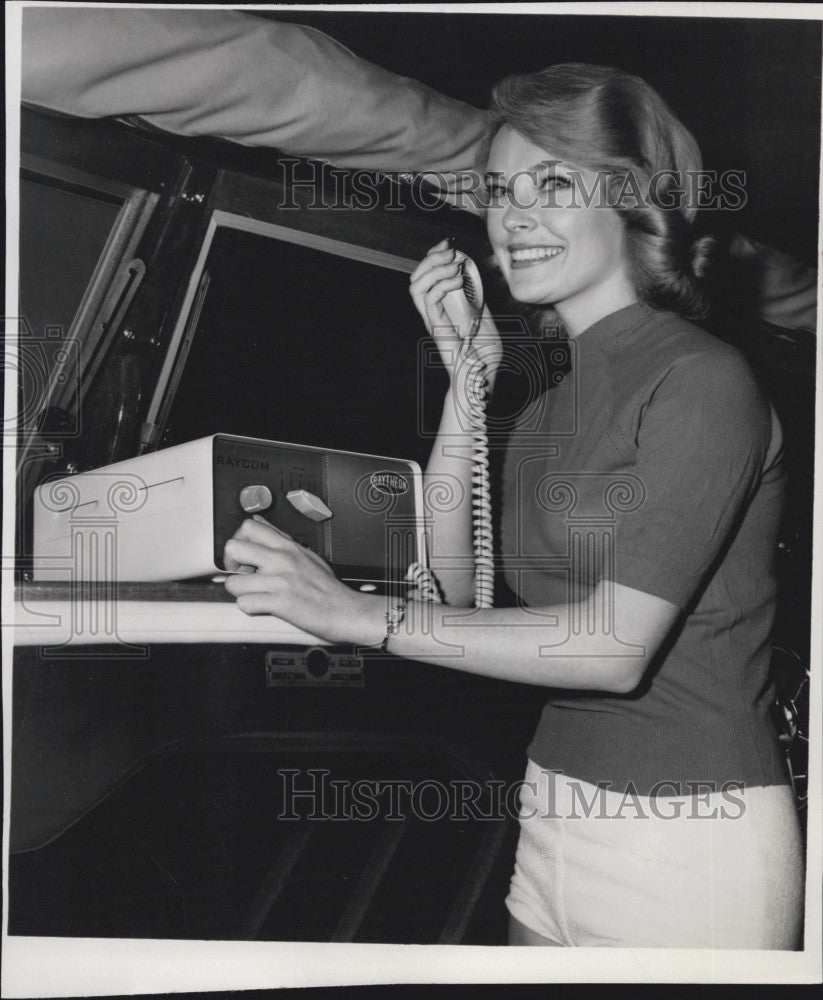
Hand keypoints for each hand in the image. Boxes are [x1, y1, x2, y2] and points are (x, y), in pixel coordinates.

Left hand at [222, 516, 384, 644]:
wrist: (344, 611)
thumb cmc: (327, 586)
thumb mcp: (305, 553)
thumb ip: (279, 538)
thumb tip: (259, 522)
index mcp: (288, 546)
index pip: (249, 527)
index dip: (238, 541)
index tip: (243, 556)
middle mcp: (281, 560)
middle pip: (234, 547)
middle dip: (230, 564)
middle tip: (242, 575)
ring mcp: (279, 581)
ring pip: (233, 582)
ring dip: (240, 591)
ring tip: (254, 594)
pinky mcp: (279, 603)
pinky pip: (245, 604)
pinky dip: (250, 608)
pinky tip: (263, 606)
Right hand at [409, 240, 501, 383]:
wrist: (482, 375)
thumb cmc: (484, 352)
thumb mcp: (484, 316)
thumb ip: (477, 299)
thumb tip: (476, 279)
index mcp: (441, 307)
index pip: (427, 276)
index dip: (433, 257)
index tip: (448, 245)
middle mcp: (432, 312)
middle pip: (417, 277)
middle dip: (431, 258)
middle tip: (450, 252)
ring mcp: (433, 320)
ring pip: (417, 286)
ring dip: (434, 269)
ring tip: (453, 265)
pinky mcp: (437, 328)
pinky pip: (429, 301)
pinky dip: (442, 285)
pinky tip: (458, 281)